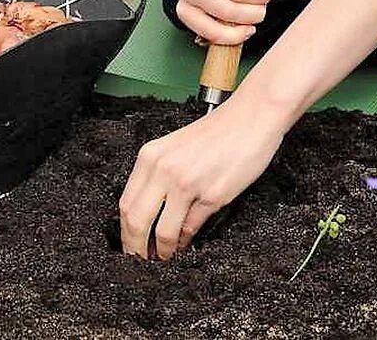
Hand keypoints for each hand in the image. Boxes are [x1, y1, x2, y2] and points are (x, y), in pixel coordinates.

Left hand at [118, 93, 285, 259]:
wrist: (251, 117)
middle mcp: (163, 170)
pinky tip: (184, 244)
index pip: (126, 203)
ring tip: (165, 257)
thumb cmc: (218, 132)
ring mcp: (187, 183)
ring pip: (162, 231)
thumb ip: (158, 176)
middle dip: (136, 247)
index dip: (125, 231)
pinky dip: (184, 242)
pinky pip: (190, 228)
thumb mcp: (175, 147)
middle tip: (141, 260)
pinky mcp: (211, 196)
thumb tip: (147, 212)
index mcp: (150, 156)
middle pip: (136, 221)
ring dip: (162, 251)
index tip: (129, 244)